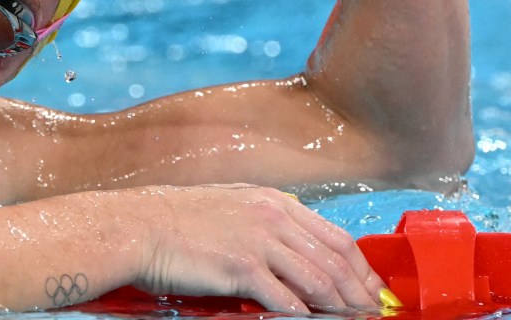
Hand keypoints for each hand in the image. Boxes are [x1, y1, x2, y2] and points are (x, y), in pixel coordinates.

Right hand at [130, 184, 384, 313]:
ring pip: (318, 280)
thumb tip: (290, 248)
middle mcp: (272, 217)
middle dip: (359, 291)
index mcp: (273, 202)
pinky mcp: (241, 267)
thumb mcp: (230, 205)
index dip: (360, 267)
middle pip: (334, 259)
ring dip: (340, 307)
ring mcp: (258, 242)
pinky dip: (305, 316)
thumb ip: (264, 221)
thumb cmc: (176, 219)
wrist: (138, 226)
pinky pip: (286, 299)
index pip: (334, 236)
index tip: (370, 288)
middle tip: (372, 313)